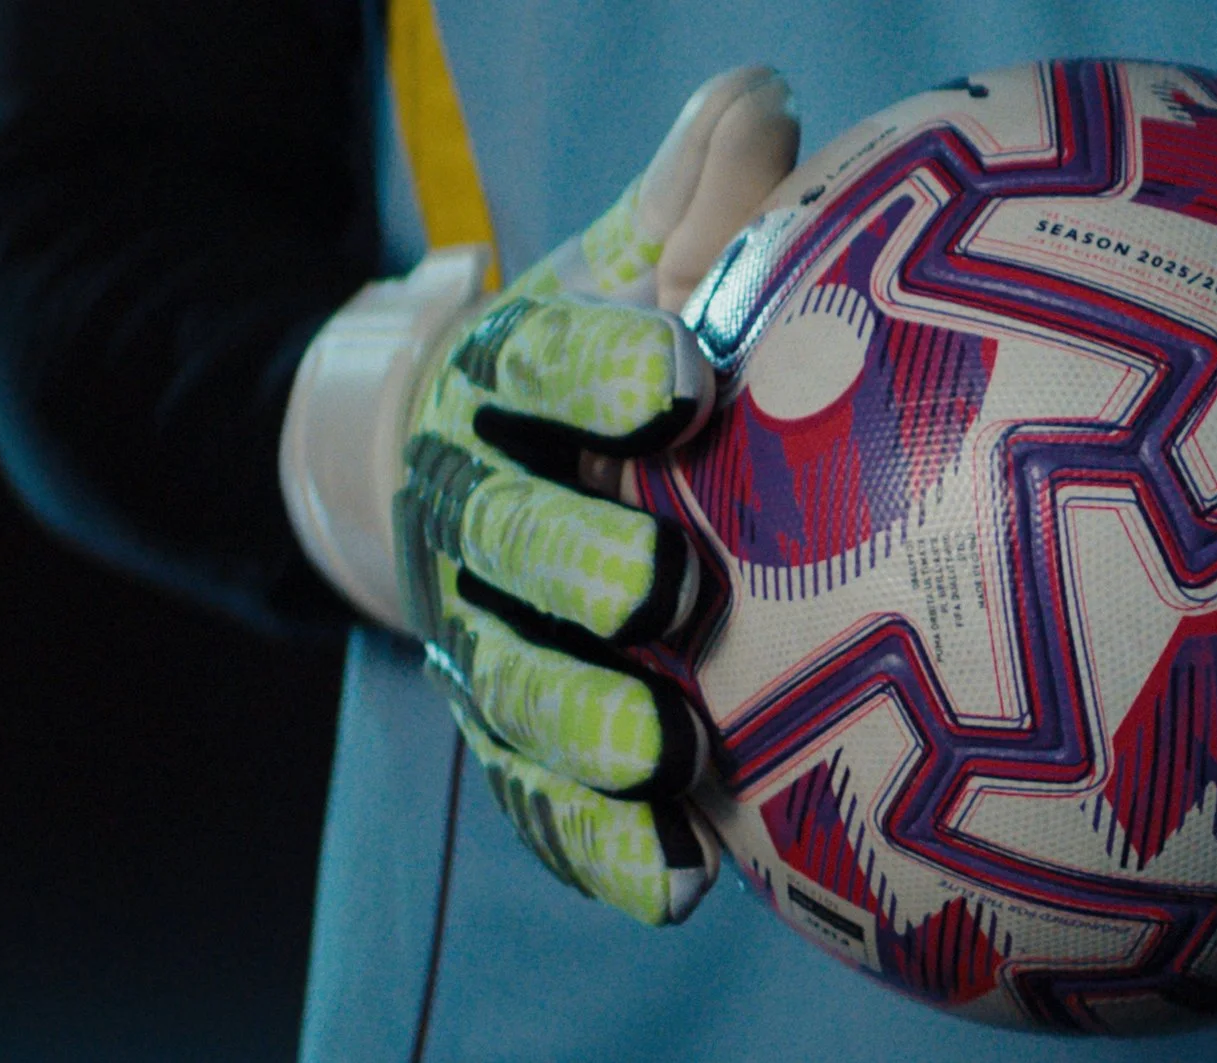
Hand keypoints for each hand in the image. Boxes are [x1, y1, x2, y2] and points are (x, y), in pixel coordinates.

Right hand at [395, 67, 797, 924]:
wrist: (446, 467)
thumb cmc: (587, 366)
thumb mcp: (623, 270)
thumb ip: (692, 201)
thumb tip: (770, 98)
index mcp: (502, 388)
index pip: (538, 371)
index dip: (597, 373)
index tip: (680, 374)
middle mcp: (472, 514)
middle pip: (505, 543)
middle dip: (573, 565)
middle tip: (662, 589)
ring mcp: (477, 631)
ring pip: (509, 684)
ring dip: (578, 726)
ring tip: (658, 759)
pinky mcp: (507, 731)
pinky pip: (536, 799)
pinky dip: (593, 844)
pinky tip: (675, 884)